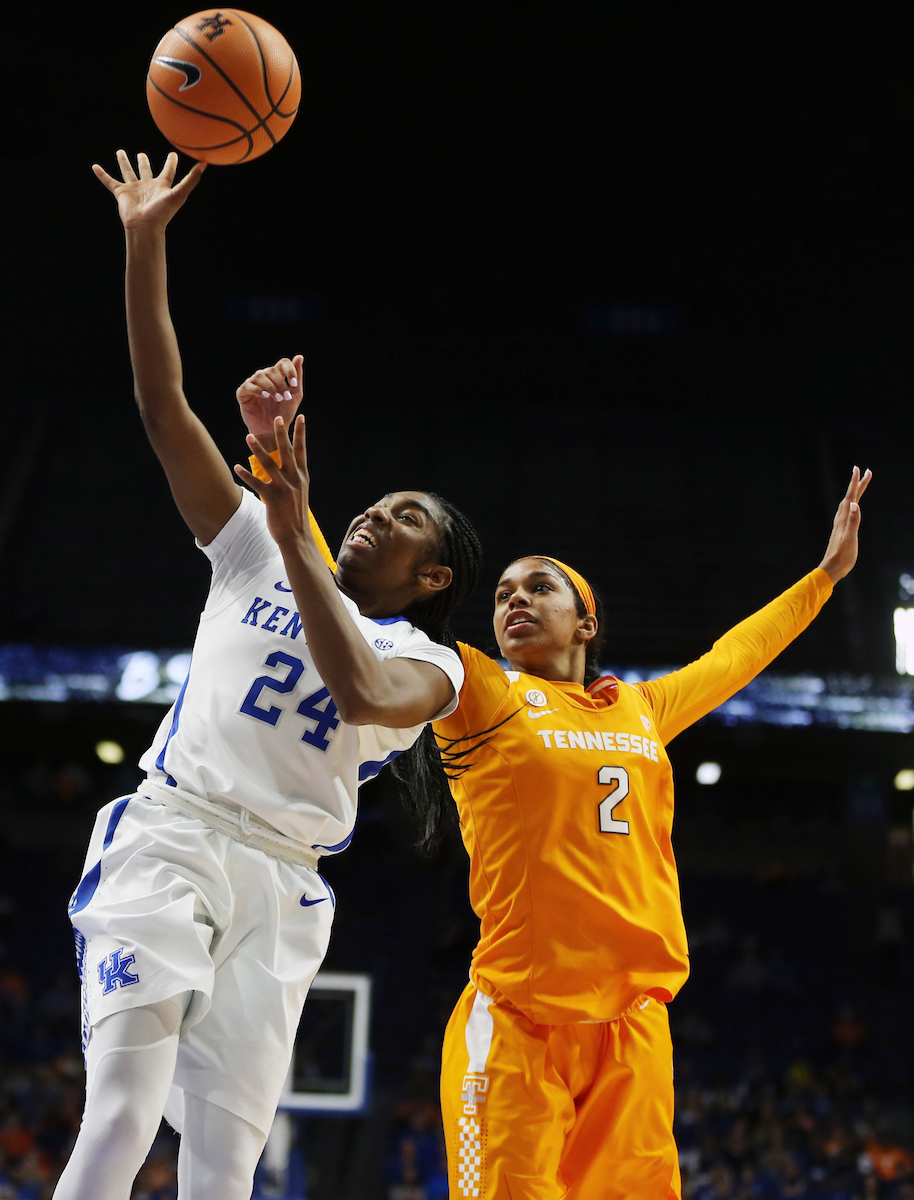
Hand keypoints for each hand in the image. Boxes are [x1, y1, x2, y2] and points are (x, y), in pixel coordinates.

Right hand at [92, 151, 205, 230]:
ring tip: (121, 152)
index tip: (173, 154)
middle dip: (143, 162)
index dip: (171, 163)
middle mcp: (147, 186)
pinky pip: (109, 182)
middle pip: (145, 170)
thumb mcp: (179, 193)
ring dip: (124, 163)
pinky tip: (95, 167)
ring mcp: (134, 189)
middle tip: (141, 155)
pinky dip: (102, 175)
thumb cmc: (163, 212)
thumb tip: (204, 164)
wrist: (145, 226)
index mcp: (161, 186)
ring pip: (127, 172)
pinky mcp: (121, 193)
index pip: (168, 171)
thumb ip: (191, 180)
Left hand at [234, 415, 311, 546]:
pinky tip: (236, 467)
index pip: (301, 450)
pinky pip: (256, 484)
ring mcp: (284, 488)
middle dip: (281, 434)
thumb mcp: (299, 493)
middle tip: (276, 418)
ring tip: (248, 436)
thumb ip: (294, 478)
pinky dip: (245, 475)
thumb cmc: (295, 515)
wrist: (296, 536)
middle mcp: (294, 479)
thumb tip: (288, 466)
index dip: (301, 433)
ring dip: (258, 449)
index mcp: (302, 477)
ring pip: (269, 464)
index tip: (300, 417)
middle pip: (286, 452)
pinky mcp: (272, 499)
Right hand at [236, 355, 304, 443]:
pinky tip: (265, 396)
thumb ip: (297, 378)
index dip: (289, 370)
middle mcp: (264, 377)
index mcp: (278, 375)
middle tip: (285, 397)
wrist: (272, 429)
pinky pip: (248, 386)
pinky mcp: (243, 392)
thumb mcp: (294, 396)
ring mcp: (253, 383)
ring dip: (270, 387)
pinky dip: (257, 389)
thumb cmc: (284, 413)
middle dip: (280, 384)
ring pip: (260, 376)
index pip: (283, 363)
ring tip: (276, 398)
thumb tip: (299, 356)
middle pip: (272, 370)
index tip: (294, 384)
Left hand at [817, 466, 871, 583]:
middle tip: (866, 472)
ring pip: (848, 503)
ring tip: (860, 485)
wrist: (832, 569)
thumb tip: (854, 504)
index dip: (855, 483)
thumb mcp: (850, 538)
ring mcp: (840, 524)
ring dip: (855, 493)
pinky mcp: (841, 530)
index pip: (851, 497)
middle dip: (858, 484)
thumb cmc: (842, 556)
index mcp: (844, 519)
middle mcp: (840, 519)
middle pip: (850, 497)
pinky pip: (847, 512)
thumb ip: (853, 521)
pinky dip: (851, 504)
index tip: (859, 469)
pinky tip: (851, 507)